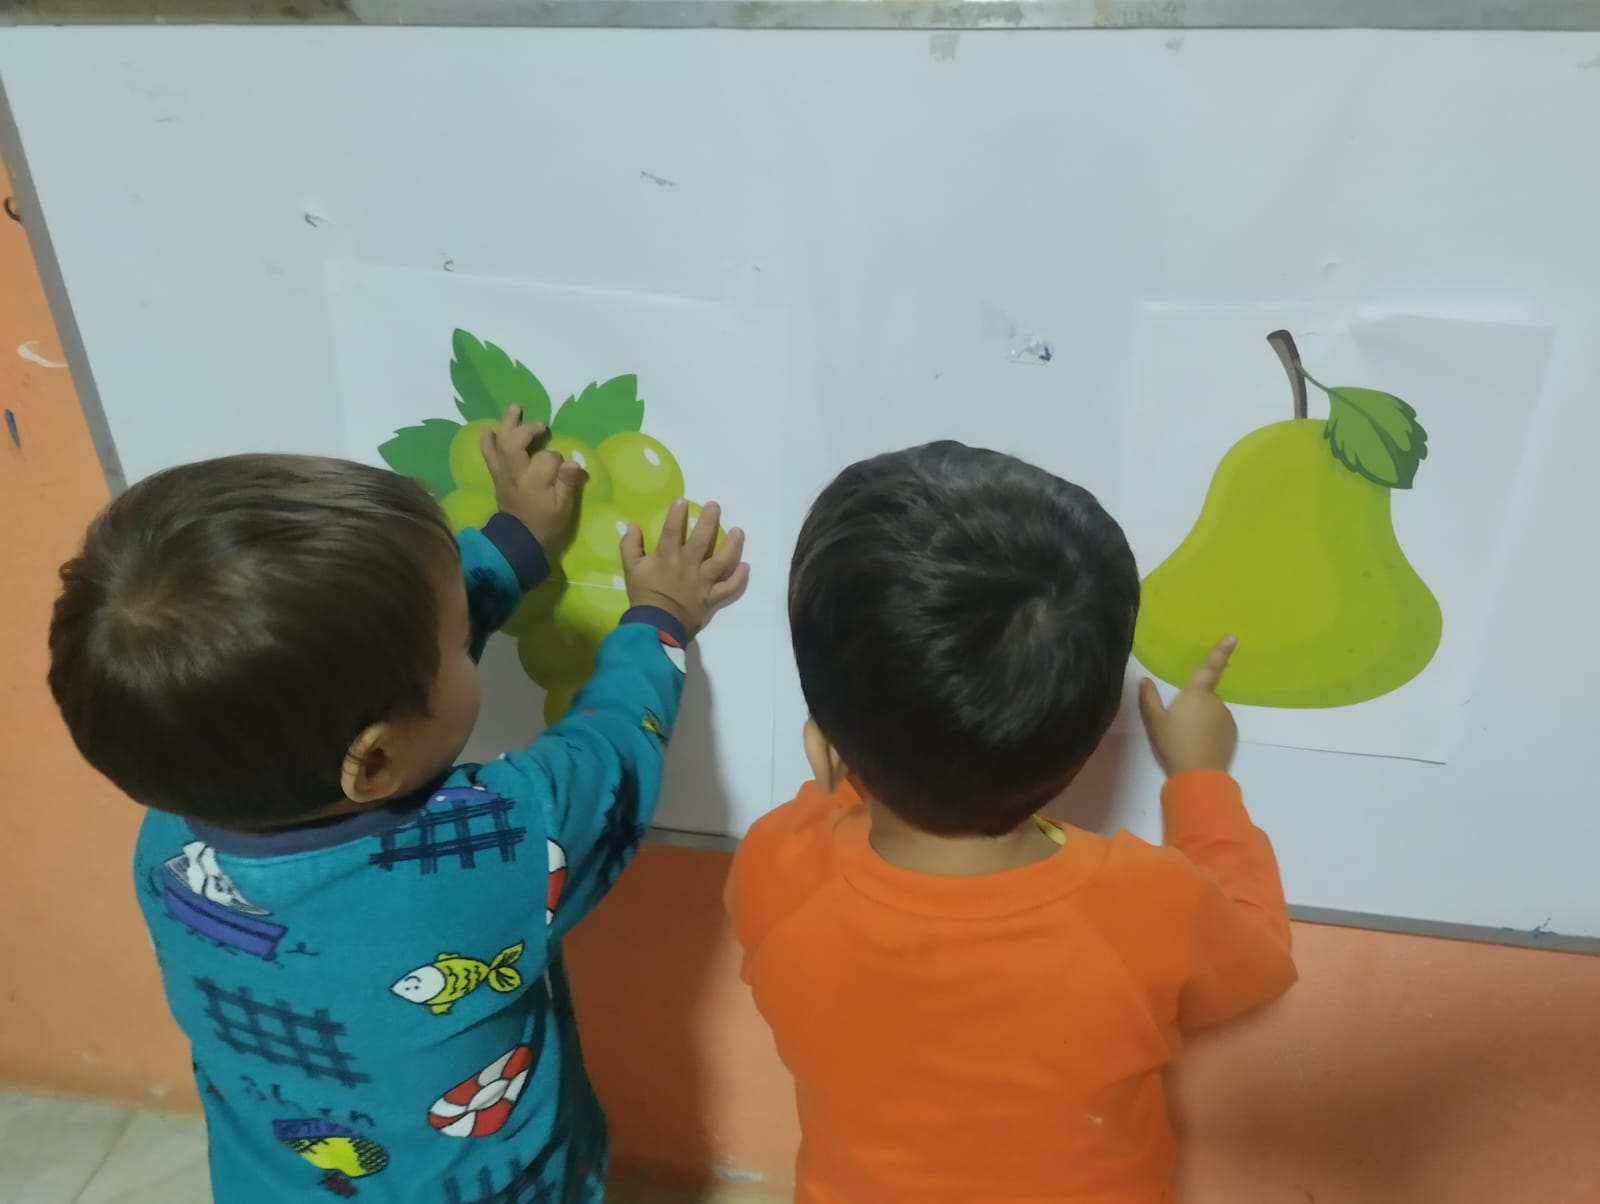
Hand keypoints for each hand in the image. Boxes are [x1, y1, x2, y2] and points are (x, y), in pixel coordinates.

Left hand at [480, 406, 584, 547]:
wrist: (519, 542)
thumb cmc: (546, 525)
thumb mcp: (564, 508)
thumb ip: (567, 483)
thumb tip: (572, 462)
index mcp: (534, 481)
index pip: (547, 457)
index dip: (556, 460)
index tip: (562, 470)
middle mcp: (515, 473)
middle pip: (515, 442)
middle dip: (527, 429)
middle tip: (541, 426)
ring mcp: (503, 473)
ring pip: (500, 443)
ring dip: (507, 424)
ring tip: (514, 408)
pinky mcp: (497, 476)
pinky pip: (489, 455)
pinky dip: (488, 441)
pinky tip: (488, 430)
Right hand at [620, 499, 747, 635]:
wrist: (655, 626)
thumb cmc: (643, 596)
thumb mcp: (630, 569)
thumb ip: (630, 546)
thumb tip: (632, 526)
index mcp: (667, 557)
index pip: (673, 531)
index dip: (677, 515)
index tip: (682, 501)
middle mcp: (688, 566)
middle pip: (702, 540)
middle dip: (710, 521)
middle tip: (715, 506)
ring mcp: (703, 582)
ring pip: (722, 561)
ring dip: (733, 545)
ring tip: (739, 531)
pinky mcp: (712, 597)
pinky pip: (730, 587)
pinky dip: (740, 578)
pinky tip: (746, 566)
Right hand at [1138, 635, 1238, 775]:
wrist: (1198, 774)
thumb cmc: (1174, 743)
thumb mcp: (1154, 721)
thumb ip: (1148, 698)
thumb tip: (1144, 680)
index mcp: (1196, 693)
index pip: (1209, 667)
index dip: (1221, 650)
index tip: (1234, 636)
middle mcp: (1214, 701)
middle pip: (1203, 696)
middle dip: (1193, 706)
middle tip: (1178, 726)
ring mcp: (1226, 717)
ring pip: (1211, 712)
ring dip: (1202, 719)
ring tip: (1188, 739)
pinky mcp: (1232, 733)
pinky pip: (1219, 726)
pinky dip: (1211, 732)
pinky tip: (1200, 746)